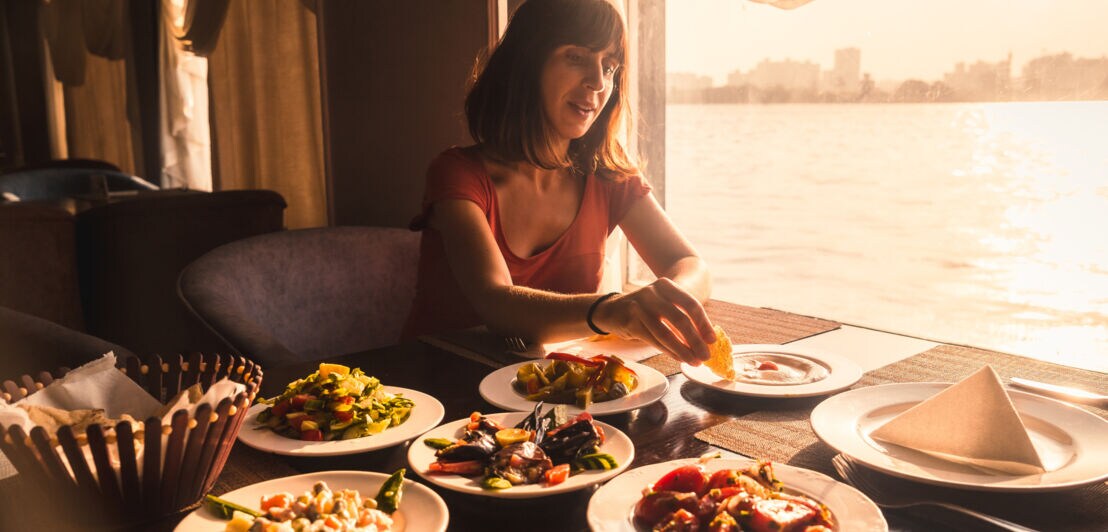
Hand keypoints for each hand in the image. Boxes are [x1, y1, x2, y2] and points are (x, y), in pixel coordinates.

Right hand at [591, 278, 716, 364]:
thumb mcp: (665, 303)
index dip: (703, 324)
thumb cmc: (648, 308)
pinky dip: (669, 351)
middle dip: (695, 340)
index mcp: (666, 285)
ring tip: (695, 361)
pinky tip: (680, 358)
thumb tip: (706, 340)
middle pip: (679, 319)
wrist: (613, 308)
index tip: (712, 340)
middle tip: (706, 355)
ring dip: (682, 350)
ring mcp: (639, 307)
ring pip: (665, 333)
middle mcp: (652, 293)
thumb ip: (683, 316)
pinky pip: (654, 341)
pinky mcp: (630, 323)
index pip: (690, 304)